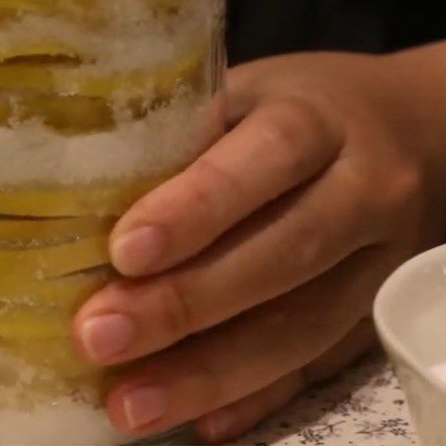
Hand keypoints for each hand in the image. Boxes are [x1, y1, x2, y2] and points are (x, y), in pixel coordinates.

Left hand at [72, 47, 445, 442]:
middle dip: (186, 304)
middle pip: (282, 256)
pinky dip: (260, 396)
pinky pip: (324, 364)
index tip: (123, 252)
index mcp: (317, 121)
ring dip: (211, 373)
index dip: (196, 209)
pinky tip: (201, 423)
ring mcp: (382, 261)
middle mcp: (363, 191)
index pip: (261, 162)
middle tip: (99, 336)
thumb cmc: (301, 105)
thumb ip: (188, 133)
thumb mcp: (248, 92)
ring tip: (128, 405)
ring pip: (303, 327)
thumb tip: (91, 191)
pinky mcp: (381, 310)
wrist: (412, 131)